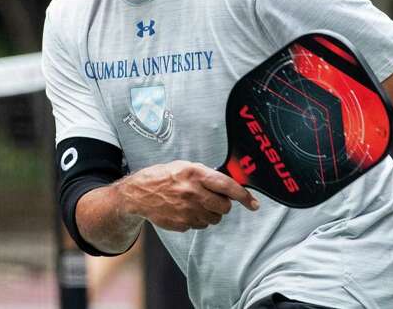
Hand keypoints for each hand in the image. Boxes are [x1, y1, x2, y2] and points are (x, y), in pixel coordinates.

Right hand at [121, 160, 259, 231]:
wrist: (138, 193)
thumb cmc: (165, 177)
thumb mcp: (186, 167)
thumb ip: (207, 175)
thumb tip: (231, 184)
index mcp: (195, 174)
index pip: (227, 186)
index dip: (244, 196)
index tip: (254, 204)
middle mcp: (192, 192)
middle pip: (224, 207)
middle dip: (223, 204)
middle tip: (213, 199)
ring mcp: (186, 210)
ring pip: (214, 219)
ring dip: (210, 213)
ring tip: (195, 203)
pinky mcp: (181, 224)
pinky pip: (200, 225)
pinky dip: (197, 220)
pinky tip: (185, 210)